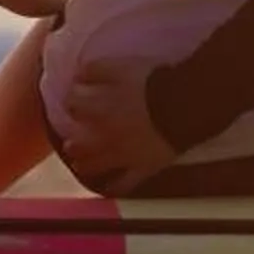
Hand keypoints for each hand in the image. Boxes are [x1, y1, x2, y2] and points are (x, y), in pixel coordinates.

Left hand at [59, 56, 178, 192]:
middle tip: (73, 141)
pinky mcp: (141, 169)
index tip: (75, 97)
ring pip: (95, 166)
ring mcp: (122, 155)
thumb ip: (97, 69)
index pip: (73, 103)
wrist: (181, 105)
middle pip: (79, 142)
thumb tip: (78, 74)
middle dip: (73, 141)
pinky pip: (123, 184)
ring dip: (85, 164)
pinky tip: (110, 187)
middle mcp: (104, 135)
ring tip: (81, 164)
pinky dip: (114, 186)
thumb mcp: (121, 66)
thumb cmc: (152, 82)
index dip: (72, 99)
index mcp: (99, 108)